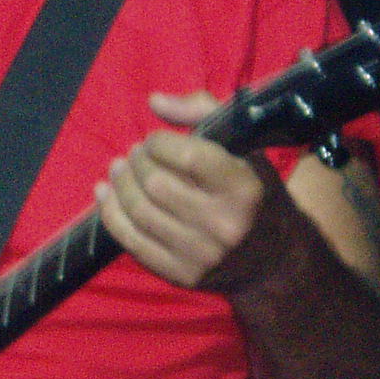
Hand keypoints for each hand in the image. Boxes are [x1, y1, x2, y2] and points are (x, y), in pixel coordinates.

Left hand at [94, 90, 308, 293]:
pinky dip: (111, 214)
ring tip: (119, 169)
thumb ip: (203, 113)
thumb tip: (154, 102)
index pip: (189, 157)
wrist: (273, 260)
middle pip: (157, 184)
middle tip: (135, 154)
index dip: (160, 143)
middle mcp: (224, 225)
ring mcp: (201, 255)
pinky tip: (106, 193)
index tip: (154, 140)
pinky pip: (131, 242)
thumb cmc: (253, 193)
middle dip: (137, 162)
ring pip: (139, 212)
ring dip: (120, 185)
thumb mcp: (245, 149)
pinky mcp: (181, 276)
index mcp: (243, 189)